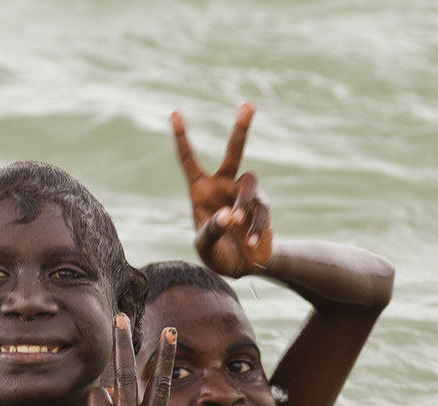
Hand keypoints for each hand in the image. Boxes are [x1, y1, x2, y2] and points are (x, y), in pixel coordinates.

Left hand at [171, 103, 272, 276]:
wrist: (242, 268)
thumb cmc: (216, 254)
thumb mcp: (205, 246)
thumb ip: (211, 230)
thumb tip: (229, 215)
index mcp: (201, 191)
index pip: (189, 161)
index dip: (182, 138)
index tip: (175, 113)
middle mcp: (223, 186)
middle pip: (234, 152)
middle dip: (241, 129)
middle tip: (248, 105)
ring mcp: (244, 194)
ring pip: (250, 183)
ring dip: (243, 203)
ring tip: (237, 224)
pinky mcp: (262, 206)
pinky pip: (261, 210)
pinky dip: (256, 228)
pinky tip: (252, 244)